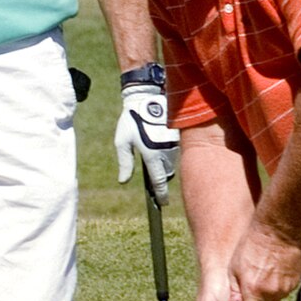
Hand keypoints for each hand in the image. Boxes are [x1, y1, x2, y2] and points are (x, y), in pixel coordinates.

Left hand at [115, 82, 178, 203]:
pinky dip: (168, 153)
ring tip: (153, 153)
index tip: (162, 203)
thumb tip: (123, 181)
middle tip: (153, 178)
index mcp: (152, 155)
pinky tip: (159, 143)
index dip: (161, 194)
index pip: (159, 181)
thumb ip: (125, 163)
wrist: (147, 97)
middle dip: (161, 177)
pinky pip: (174, 151)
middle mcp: (166, 151)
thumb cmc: (132, 120)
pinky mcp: (178, 136)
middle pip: (166, 173)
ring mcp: (174, 144)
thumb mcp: (122, 142)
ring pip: (171, 162)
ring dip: (165, 164)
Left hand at [228, 216, 300, 300]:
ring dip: (268, 289)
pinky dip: (279, 280)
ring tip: (264, 269)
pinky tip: (275, 265)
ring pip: (275, 297)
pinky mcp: (296, 280)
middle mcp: (271, 294)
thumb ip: (236, 292)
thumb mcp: (234, 270)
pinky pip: (285, 287)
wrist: (278, 227)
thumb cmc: (251, 245)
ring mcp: (286, 287)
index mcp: (253, 293)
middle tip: (254, 283)